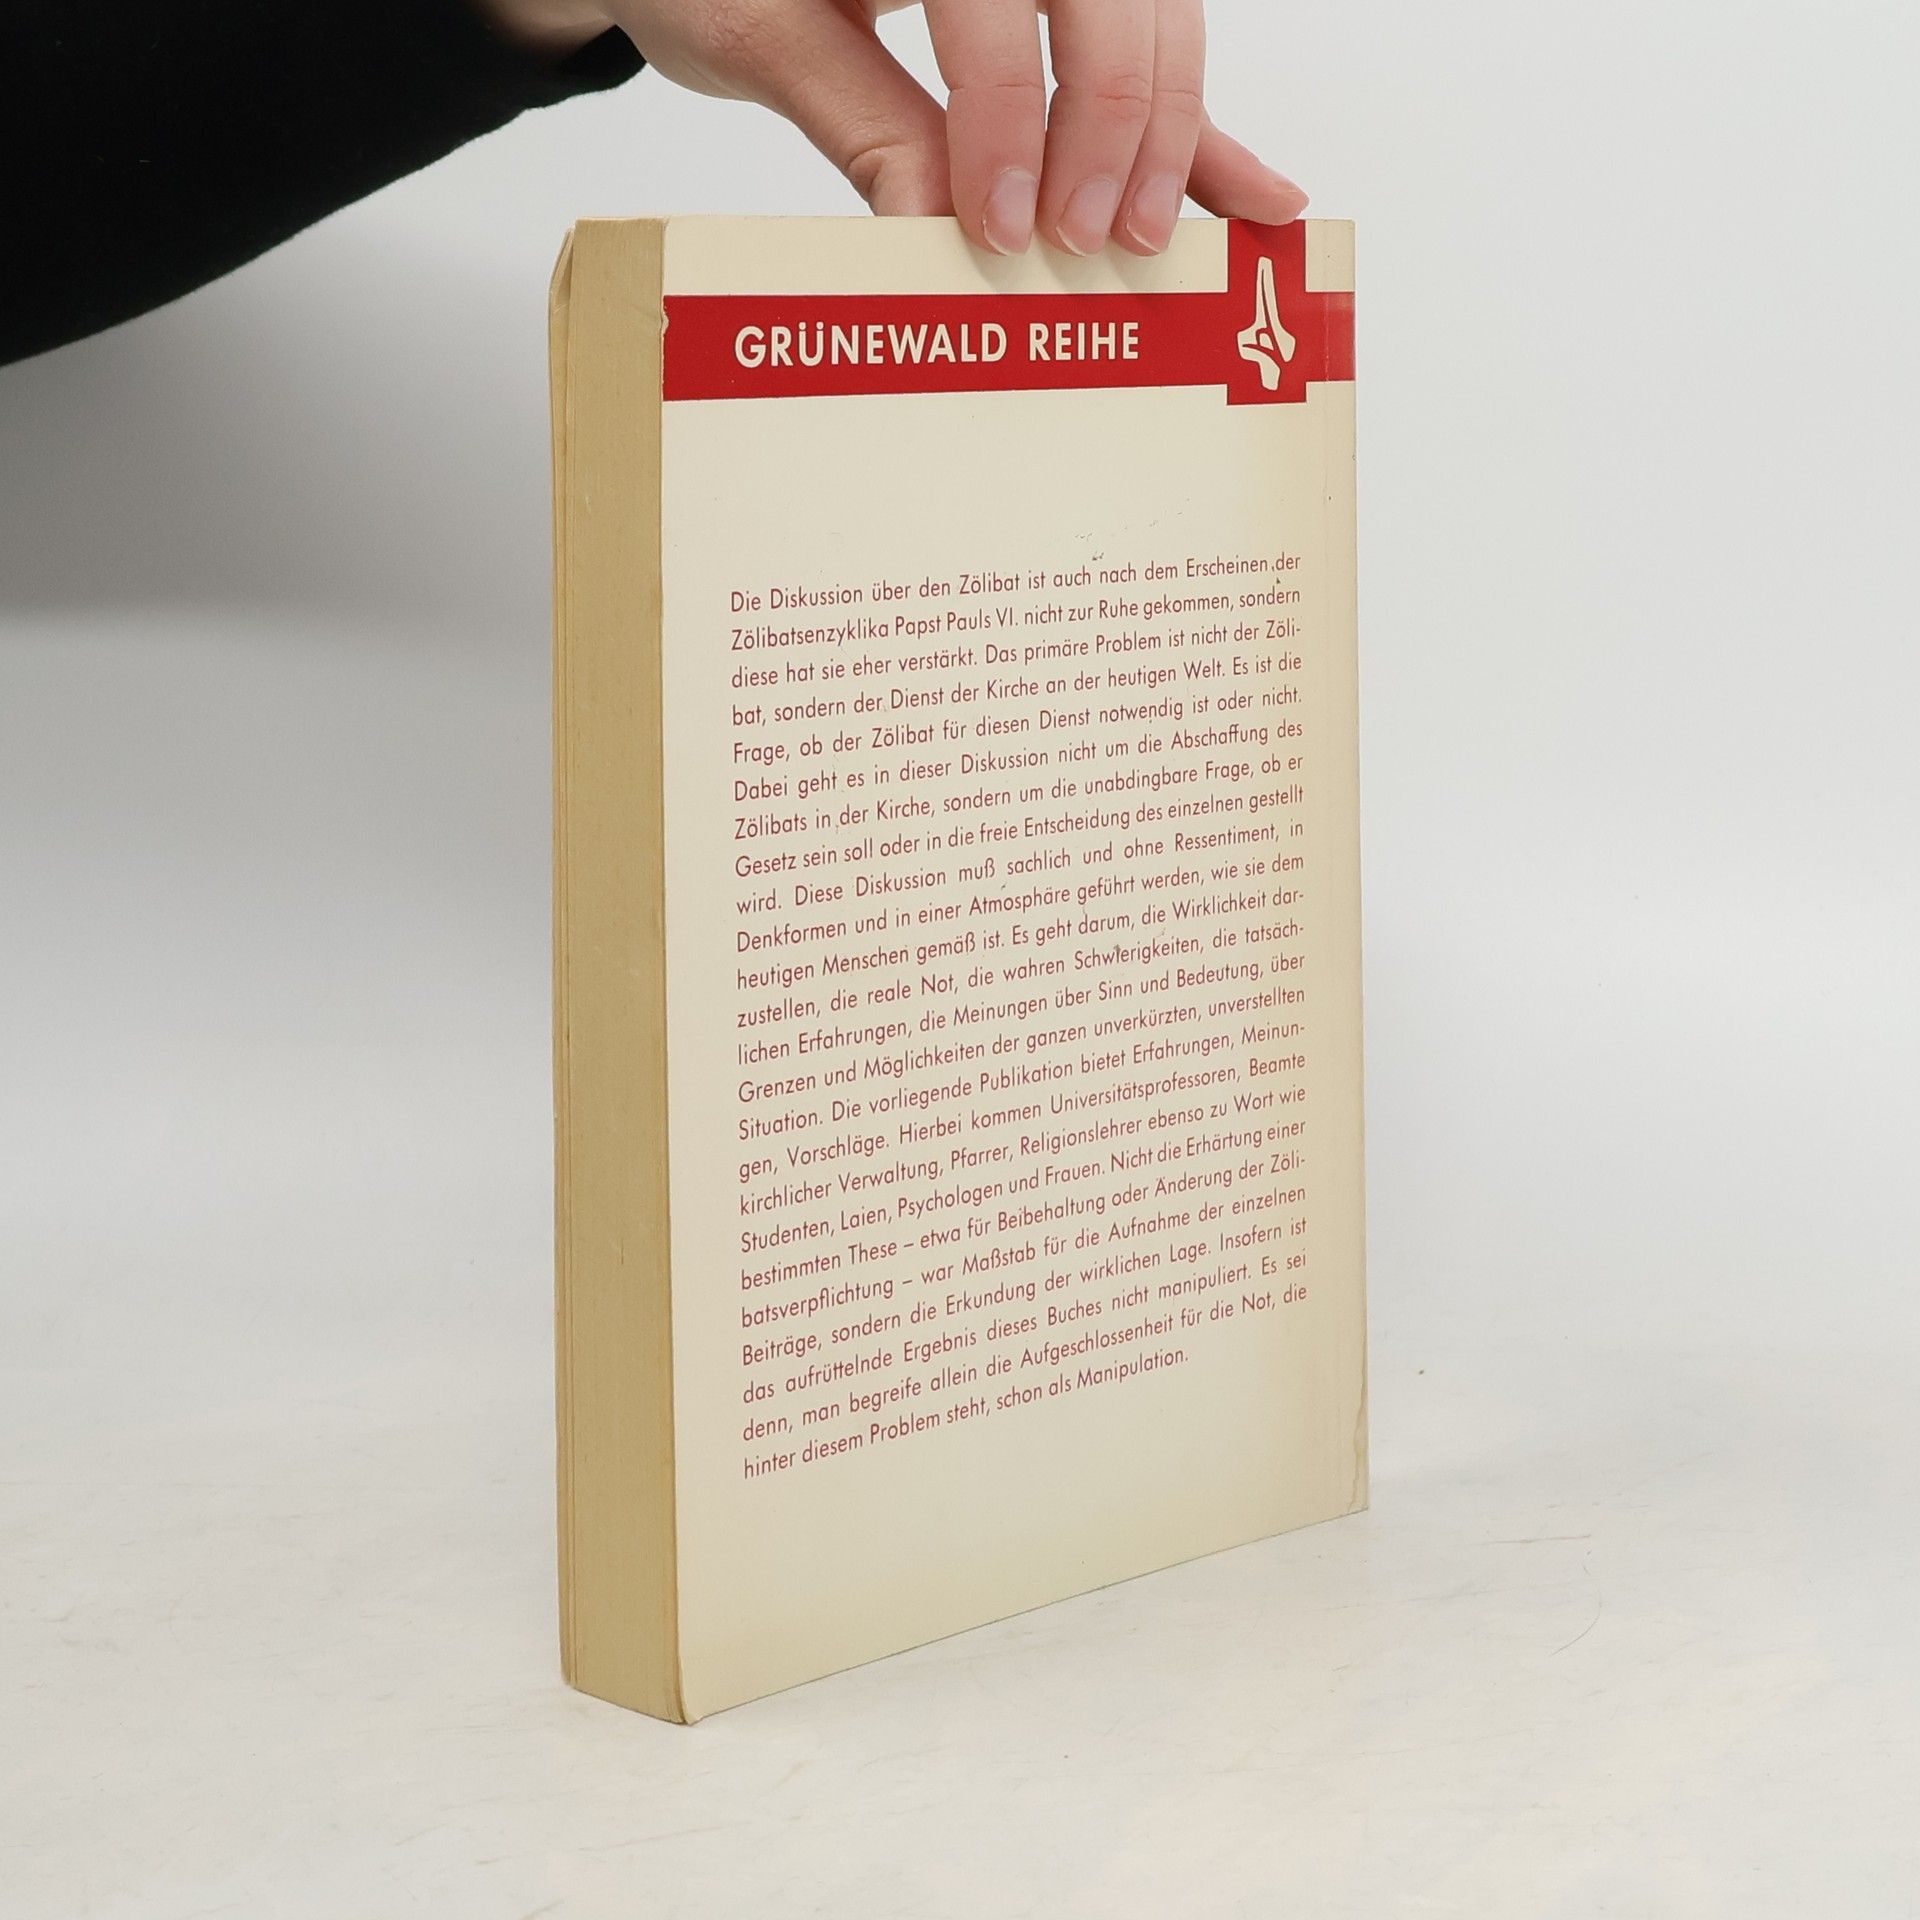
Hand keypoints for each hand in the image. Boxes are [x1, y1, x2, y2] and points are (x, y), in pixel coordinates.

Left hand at [487, 0, 1308, 255]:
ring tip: (1149, 235)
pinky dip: (1190, 123)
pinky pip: (1148, 43)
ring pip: (1156, 15)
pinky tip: (1254, 192)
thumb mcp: (758, 32)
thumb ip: (857, 121)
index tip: (1002, 226)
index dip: (1007, 116)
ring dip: (1168, 128)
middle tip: (1084, 238)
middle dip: (1109, 121)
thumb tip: (936, 236)